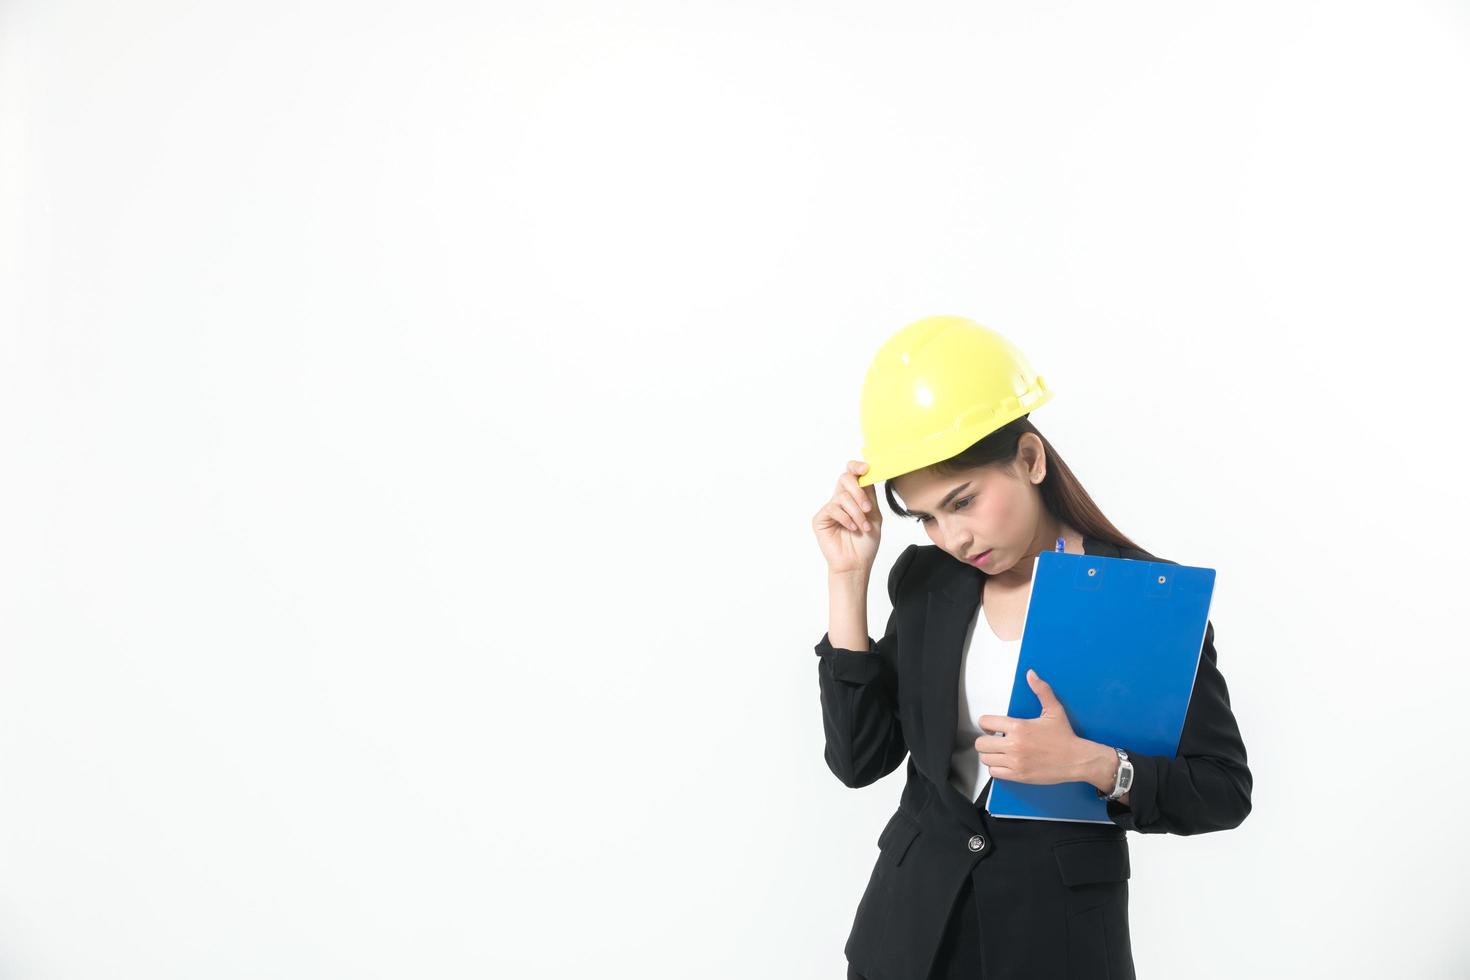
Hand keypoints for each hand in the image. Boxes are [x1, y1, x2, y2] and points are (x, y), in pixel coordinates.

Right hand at [812, 459, 881, 574]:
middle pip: (845, 478)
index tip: (866, 468)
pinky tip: (852, 529)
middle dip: (859, 492)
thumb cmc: (865, 543)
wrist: (856, 564)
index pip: (852, 474)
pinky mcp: (820, 519)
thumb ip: (870, 495)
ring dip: (857, 512)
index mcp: (854, 497)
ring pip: (842, 496)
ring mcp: (829, 509)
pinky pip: (833, 509)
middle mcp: (840, 500)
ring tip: (863, 527)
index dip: (857, 467)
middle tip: (868, 509)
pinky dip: (846, 518)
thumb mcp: (874, 515)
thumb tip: (867, 475)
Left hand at [975, 669, 1097, 785]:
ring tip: (1000, 752)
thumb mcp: (1054, 710)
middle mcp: (1014, 745)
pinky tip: (1005, 763)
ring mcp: (1015, 762)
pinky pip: (994, 773)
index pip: (985, 722)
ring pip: (985, 759)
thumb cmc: (1065, 736)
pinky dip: (996, 768)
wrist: (1077, 760)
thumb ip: (1041, 690)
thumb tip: (1031, 674)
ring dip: (990, 755)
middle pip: (980, 743)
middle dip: (985, 740)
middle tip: (994, 740)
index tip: (992, 727)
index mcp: (1019, 727)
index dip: (986, 723)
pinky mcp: (1018, 776)